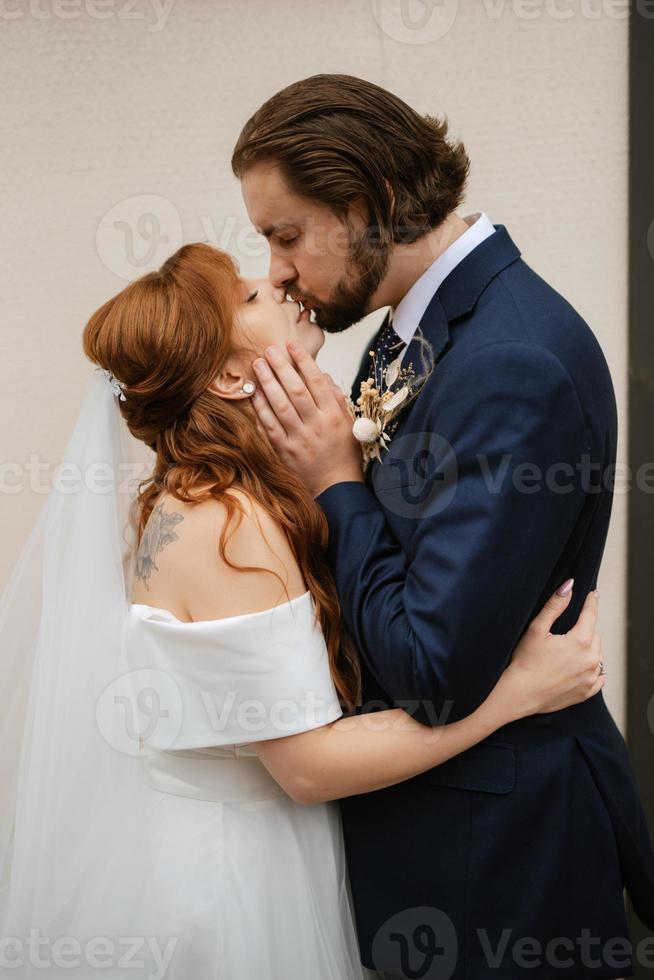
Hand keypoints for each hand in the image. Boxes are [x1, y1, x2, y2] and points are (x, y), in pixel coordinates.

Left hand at [251, 341, 364, 496]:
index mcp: (334, 416)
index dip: (304, 362)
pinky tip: (254, 392)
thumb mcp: (349, 425)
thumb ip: (337, 400)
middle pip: (296, 390)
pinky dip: (261, 407)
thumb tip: (324, 377)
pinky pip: (270, 425)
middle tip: (269, 349)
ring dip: (268, 382)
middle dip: (281, 367)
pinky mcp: (285, 450)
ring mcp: (300, 438)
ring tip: (258, 364)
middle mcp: (317, 425)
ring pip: (281, 405)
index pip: (317, 382)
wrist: (336, 487)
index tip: (292, 345)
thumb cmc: (344, 454)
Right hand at [498, 586, 603, 720]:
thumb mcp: (537, 629)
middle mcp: (591, 660)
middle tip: (570, 628)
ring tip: (570, 648)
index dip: (591, 602)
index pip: (590, 615)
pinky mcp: (587, 692)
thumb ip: (555, 606)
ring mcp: (591, 678)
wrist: (519, 694)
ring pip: (597, 655)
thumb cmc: (524, 660)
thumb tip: (569, 587)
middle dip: (585, 628)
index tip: (592, 594)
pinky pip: (598, 676)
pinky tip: (577, 666)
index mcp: (581, 641)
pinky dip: (592, 669)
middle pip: (594, 635)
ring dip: (589, 648)